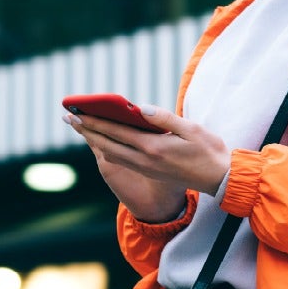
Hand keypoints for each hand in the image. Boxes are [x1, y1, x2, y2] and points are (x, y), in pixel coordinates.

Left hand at [65, 105, 230, 221]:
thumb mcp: (190, 129)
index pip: (116, 132)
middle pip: (107, 144)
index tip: (77, 112)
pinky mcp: (149, 172)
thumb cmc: (208, 150)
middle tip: (68, 118)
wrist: (219, 179)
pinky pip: (121, 159)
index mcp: (153, 148)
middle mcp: (144, 161)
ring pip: (111, 154)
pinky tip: (103, 140)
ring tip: (81, 127)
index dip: (94, 122)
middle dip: (87, 130)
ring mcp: (146, 169)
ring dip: (94, 140)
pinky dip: (107, 148)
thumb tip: (141, 108)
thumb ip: (164, 118)